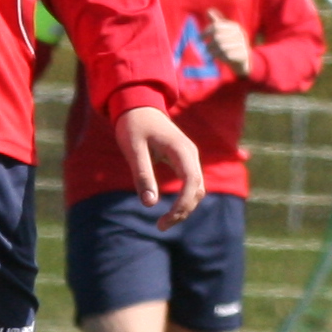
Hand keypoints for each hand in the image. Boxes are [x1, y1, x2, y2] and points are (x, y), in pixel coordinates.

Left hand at [118, 108, 206, 227]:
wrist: (139, 105)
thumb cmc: (134, 126)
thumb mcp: (133, 150)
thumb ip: (142, 175)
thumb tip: (149, 204)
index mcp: (182, 150)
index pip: (192, 183)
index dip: (182, 205)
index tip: (164, 220)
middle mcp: (191, 154)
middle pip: (198, 190)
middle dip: (183, 210)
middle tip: (160, 226)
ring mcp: (190, 157)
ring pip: (197, 189)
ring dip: (185, 207)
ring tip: (163, 222)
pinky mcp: (185, 160)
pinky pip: (191, 184)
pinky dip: (184, 199)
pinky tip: (169, 209)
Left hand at [204, 15, 253, 73]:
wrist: (242, 57)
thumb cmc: (230, 42)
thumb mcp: (224, 31)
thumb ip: (217, 22)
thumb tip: (208, 10)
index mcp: (235, 27)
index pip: (216, 26)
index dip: (206, 32)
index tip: (199, 38)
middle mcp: (239, 34)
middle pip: (218, 37)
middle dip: (209, 44)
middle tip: (206, 48)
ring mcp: (242, 44)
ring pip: (221, 47)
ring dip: (212, 50)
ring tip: (209, 52)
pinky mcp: (242, 54)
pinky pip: (226, 55)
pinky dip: (218, 56)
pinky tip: (215, 56)